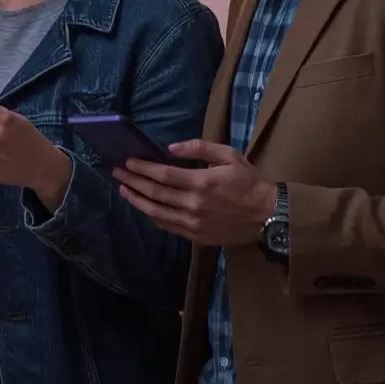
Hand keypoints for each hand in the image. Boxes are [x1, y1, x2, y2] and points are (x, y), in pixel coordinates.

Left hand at [112, 140, 278, 246]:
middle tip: (117, 172)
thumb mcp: (229, 156)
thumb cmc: (248, 182)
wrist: (267, 216)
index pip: (163, 174)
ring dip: (137, 200)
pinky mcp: (195, 236)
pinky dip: (152, 215)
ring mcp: (193, 223)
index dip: (143, 168)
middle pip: (155, 193)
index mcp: (201, 183)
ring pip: (156, 212)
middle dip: (133, 181)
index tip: (127, 161)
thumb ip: (199, 148)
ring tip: (124, 189)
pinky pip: (167, 225)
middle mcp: (193, 205)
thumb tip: (171, 147)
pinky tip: (144, 206)